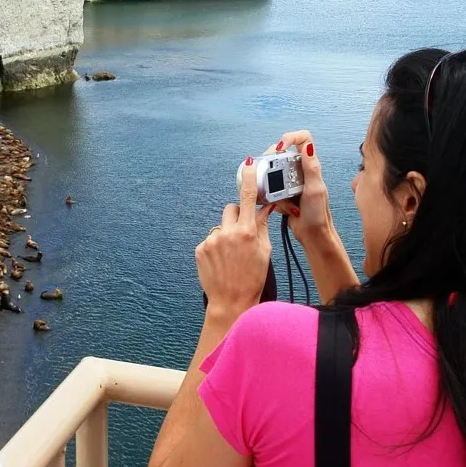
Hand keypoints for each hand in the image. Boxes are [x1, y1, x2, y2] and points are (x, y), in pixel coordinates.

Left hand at [196, 155, 274, 321]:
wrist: (232, 302)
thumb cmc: (252, 279)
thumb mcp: (265, 252)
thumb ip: (262, 227)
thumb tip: (264, 208)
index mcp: (247, 232)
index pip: (248, 198)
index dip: (249, 178)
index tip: (250, 164)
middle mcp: (228, 233)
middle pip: (231, 210)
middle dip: (237, 217)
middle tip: (242, 234)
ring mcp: (212, 240)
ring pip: (220, 226)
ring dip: (226, 234)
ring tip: (231, 256)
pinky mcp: (200, 249)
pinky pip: (210, 239)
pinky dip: (216, 246)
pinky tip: (221, 261)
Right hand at [272, 130, 336, 246]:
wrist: (312, 235)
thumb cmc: (318, 214)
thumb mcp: (315, 189)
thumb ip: (311, 167)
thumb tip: (307, 145)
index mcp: (311, 165)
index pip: (303, 139)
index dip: (289, 137)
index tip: (280, 147)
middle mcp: (300, 170)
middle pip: (281, 154)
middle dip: (273, 164)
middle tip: (272, 175)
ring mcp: (290, 182)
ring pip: (272, 172)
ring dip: (273, 187)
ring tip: (281, 199)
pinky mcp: (282, 193)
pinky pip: (270, 189)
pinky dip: (272, 198)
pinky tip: (280, 207)